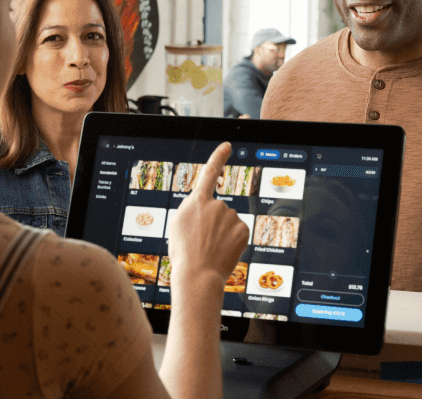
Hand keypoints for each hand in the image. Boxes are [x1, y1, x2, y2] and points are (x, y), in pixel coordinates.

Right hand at [166, 142, 247, 290]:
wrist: (197, 275)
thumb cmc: (183, 252)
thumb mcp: (178, 224)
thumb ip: (192, 209)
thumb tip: (205, 206)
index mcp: (197, 201)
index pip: (209, 172)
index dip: (219, 157)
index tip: (227, 146)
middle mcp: (216, 204)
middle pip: (218, 210)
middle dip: (213, 223)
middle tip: (202, 242)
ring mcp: (231, 216)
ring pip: (228, 222)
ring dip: (222, 234)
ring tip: (210, 249)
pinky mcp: (243, 229)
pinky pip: (238, 232)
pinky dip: (232, 241)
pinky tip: (223, 251)